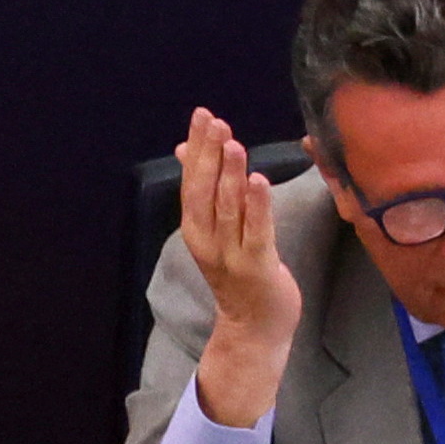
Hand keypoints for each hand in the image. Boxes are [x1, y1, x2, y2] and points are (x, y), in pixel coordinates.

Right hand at [174, 107, 304, 424]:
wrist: (253, 327)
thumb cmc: (239, 273)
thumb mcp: (215, 230)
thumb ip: (205, 192)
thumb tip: (185, 149)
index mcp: (196, 228)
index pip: (192, 180)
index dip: (197, 148)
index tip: (202, 116)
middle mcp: (207, 240)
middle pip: (204, 190)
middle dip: (209, 154)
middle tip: (215, 121)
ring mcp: (230, 255)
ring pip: (227, 208)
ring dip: (230, 175)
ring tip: (234, 143)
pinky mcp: (257, 267)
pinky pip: (256, 232)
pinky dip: (256, 206)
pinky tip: (258, 180)